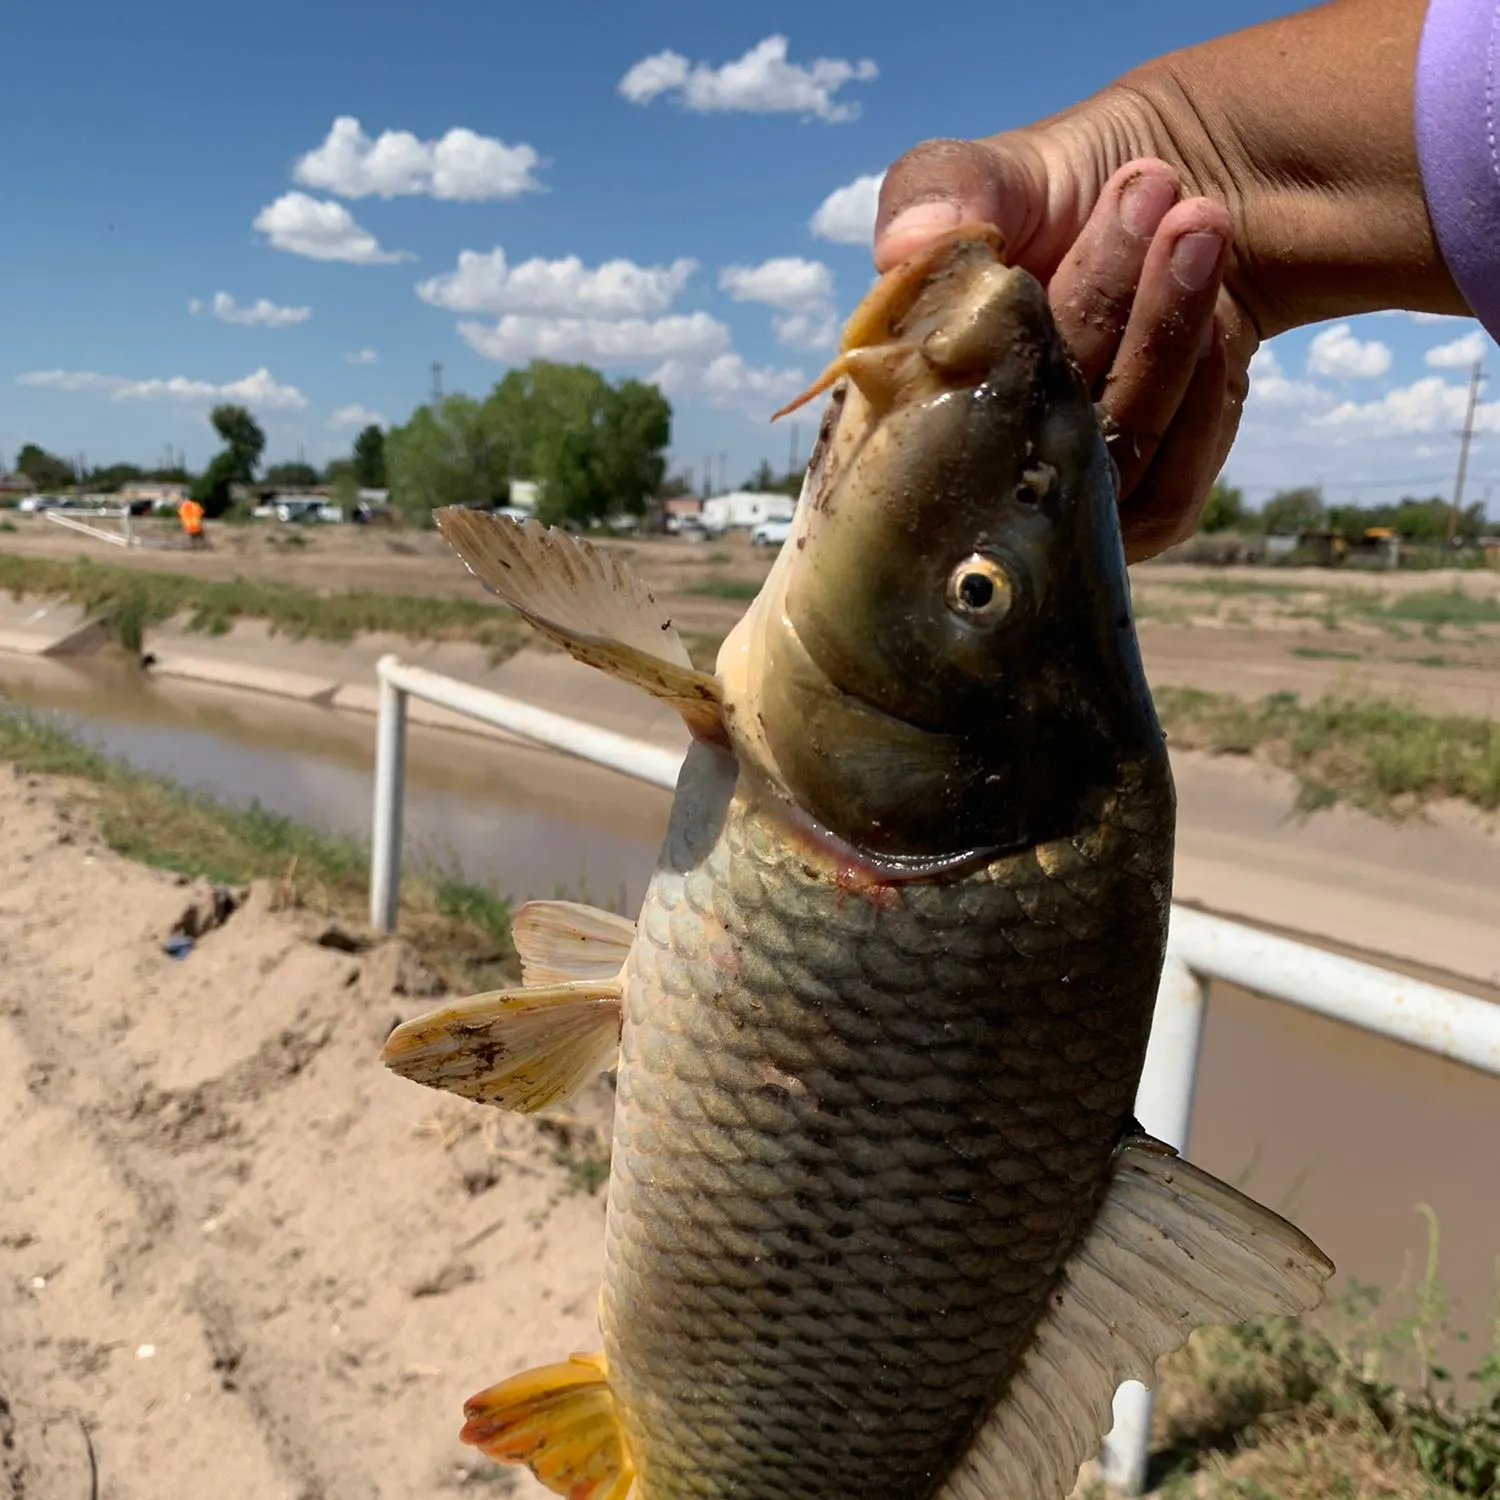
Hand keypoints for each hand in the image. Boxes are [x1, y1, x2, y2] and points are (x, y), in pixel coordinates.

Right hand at [875, 136, 1248, 563]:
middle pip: (1029, 438)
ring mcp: (1057, 504)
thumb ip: (942, 187)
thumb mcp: (995, 171)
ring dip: (1161, 342)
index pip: (928, 415)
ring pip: (1105, 468)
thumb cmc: (1065, 192)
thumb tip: (908, 244)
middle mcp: (975, 471)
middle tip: (1150, 188)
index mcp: (911, 401)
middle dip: (1100, 307)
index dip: (993, 329)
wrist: (1180, 207)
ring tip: (1197, 223)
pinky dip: (1198, 403)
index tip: (1038, 231)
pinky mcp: (1136, 515)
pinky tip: (1215, 318)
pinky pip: (1169, 494)